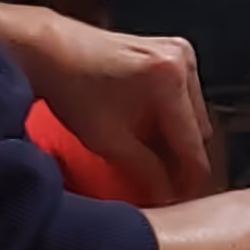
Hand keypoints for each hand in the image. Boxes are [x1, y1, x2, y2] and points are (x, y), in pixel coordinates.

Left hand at [0, 8, 213, 204]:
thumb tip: (167, 195)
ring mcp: (180, 52)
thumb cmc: (73, 90)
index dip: (190, 178)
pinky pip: (184, 93)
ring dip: (177, 136)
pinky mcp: (173, 49)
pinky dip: (171, 115)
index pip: (193, 143)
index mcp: (169, 80)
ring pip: (193, 112)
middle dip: (182, 157)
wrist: (51, 51)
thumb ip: (146, 172)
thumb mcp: (108, 141)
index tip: (184, 200)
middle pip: (198, 127)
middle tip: (164, 182)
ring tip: (152, 157)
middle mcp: (182, 61)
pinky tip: (149, 129)